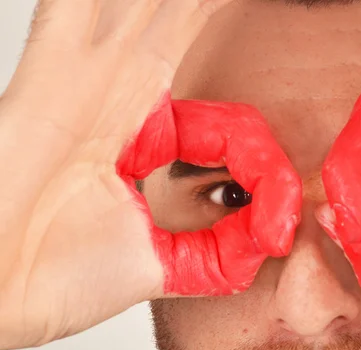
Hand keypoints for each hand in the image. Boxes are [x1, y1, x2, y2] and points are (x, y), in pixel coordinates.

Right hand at [0, 0, 300, 349]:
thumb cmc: (50, 275)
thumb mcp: (161, 263)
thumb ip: (216, 251)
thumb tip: (266, 238)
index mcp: (140, 135)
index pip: (223, 121)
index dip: (256, 154)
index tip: (274, 193)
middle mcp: (115, 96)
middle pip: (182, 27)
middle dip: (212, 12)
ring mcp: (84, 78)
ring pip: (146, 4)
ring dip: (188, 0)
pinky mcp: (53, 74)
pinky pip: (82, 7)